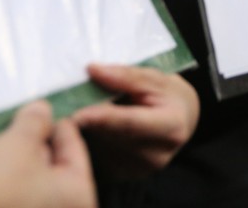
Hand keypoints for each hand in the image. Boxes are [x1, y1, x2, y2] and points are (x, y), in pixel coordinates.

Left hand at [72, 64, 198, 179]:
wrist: (182, 120)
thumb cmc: (169, 95)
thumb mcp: (155, 78)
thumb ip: (125, 76)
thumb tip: (93, 70)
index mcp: (172, 127)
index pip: (131, 123)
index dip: (103, 118)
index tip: (77, 114)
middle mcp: (158, 155)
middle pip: (112, 137)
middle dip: (88, 120)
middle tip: (66, 105)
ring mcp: (141, 170)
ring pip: (102, 147)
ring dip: (88, 129)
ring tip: (84, 111)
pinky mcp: (127, 177)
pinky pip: (99, 157)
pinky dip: (92, 140)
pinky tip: (94, 126)